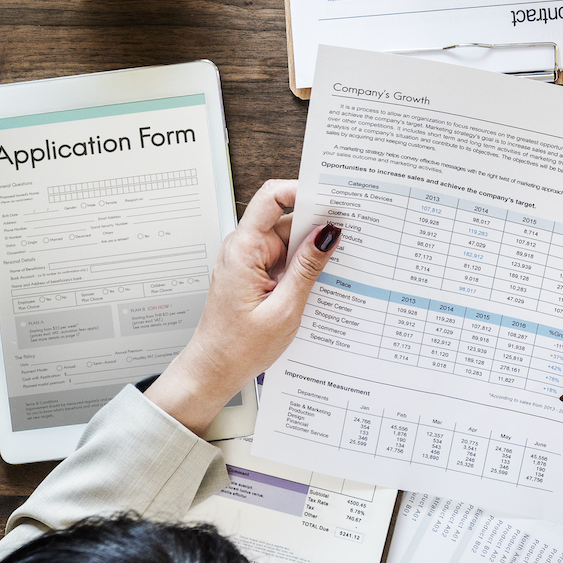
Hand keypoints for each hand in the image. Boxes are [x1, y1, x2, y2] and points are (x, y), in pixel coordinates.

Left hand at [146, 179, 340, 435]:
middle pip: (286, 217)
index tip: (333, 197)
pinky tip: (320, 280)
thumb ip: (308, 267)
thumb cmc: (238, 348)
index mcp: (244, 249)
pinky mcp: (255, 275)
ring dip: (312, 249)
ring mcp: (249, 262)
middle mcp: (244, 249)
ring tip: (338, 265)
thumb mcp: (284, 308)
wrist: (212, 372)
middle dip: (317, 223)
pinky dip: (303, 265)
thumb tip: (329, 233)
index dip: (303, 190)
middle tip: (349, 235)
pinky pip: (284, 258)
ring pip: (288, 239)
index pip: (272, 198)